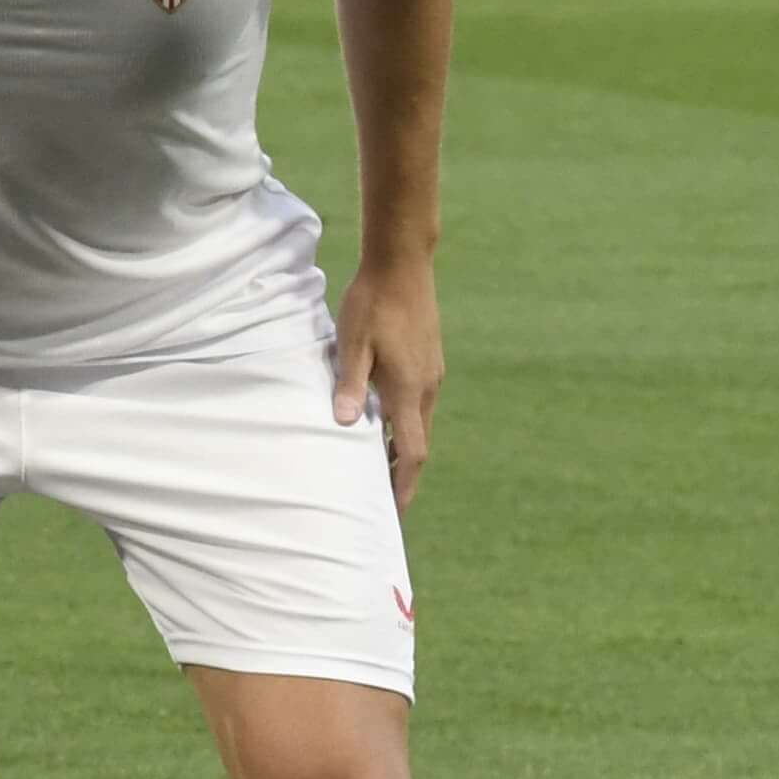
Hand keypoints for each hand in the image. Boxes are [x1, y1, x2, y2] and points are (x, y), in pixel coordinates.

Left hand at [334, 252, 439, 510]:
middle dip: (404, 476)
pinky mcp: (429, 363)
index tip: (394, 511)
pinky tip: (386, 427)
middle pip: (419, 445)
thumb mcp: (352, 343)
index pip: (413, 451)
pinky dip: (406, 426)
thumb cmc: (371, 304)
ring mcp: (432, 375)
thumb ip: (349, 384)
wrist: (403, 267)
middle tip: (386, 505)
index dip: (403, 484)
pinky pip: (419, 405)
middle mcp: (427, 388)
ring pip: (420, 424)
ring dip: (404, 451)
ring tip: (382, 473)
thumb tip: (346, 424)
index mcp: (409, 389)